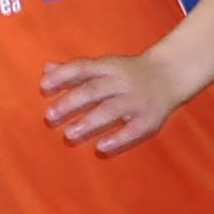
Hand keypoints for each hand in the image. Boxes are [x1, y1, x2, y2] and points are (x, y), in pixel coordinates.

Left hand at [39, 53, 186, 153]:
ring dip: (89, 122)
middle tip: (50, 116)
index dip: (63, 76)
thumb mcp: (104, 65)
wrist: (170, 74)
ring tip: (69, 134)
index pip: (83, 68)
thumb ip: (76, 70)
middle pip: (94, 91)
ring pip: (111, 110)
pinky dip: (117, 139)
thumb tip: (46, 70)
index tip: (44, 86)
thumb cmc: (129, 72)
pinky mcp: (149, 119)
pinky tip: (101, 147)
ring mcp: (137, 101)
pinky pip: (133, 130)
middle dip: (71, 103)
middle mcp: (122, 82)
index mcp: (109, 66)